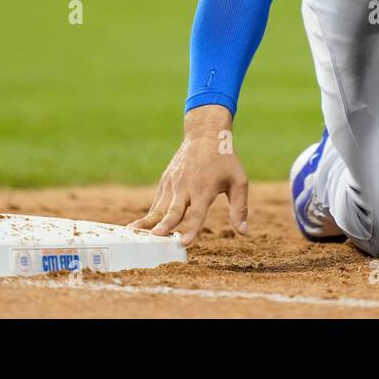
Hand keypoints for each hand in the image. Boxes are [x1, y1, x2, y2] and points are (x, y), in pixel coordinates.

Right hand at [128, 105, 248, 246]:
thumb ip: (239, 208)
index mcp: (204, 189)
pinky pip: (157, 201)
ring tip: (135, 233)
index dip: (191, 229)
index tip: (184, 243)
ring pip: (160, 206)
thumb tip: (243, 232)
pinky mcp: (166, 181)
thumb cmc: (225, 160)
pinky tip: (140, 227)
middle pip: (173, 210)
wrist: (205, 134)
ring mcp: (173, 183)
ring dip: (148, 221)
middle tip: (155, 237)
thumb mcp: (239, 182)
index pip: (197, 213)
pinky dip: (150, 214)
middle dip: (164, 224)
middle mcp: (186, 187)